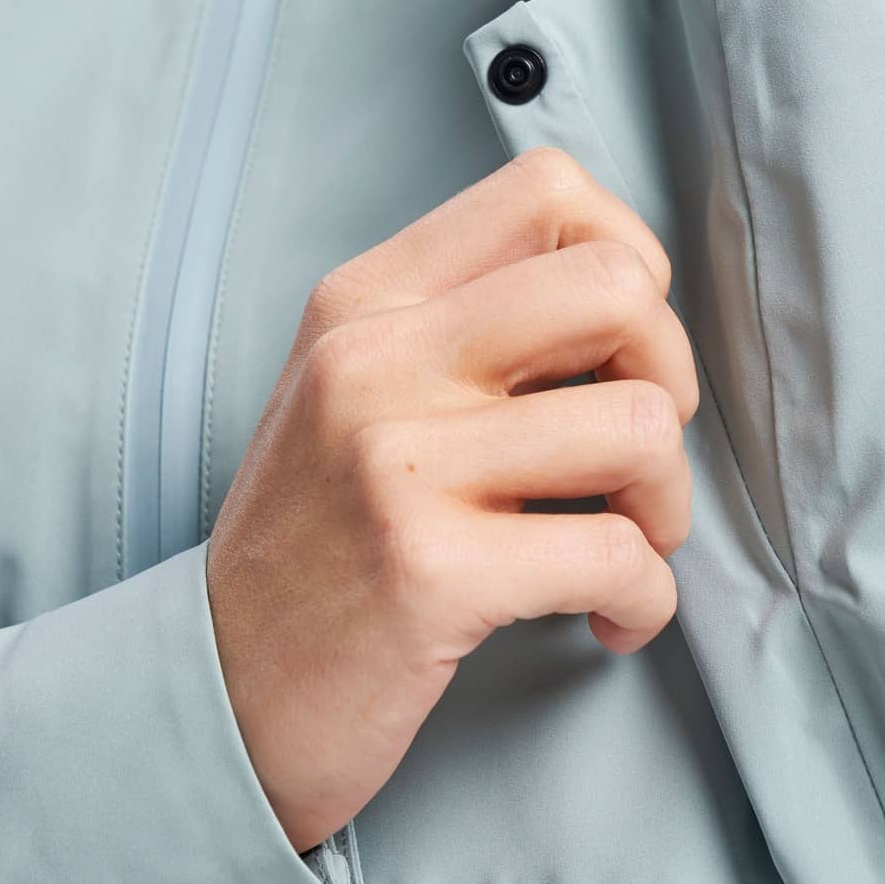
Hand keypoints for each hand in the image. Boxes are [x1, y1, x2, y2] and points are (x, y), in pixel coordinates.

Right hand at [205, 149, 698, 854]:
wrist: (213, 692)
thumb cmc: (312, 547)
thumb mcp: (358, 393)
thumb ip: (470, 330)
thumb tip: (632, 305)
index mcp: (369, 299)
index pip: (547, 191)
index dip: (628, 263)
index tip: (619, 350)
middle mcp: (378, 358)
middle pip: (618, 290)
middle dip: (670, 378)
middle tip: (634, 456)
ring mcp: (397, 461)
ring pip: (639, 426)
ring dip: (666, 507)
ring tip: (624, 544)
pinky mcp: (427, 571)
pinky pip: (616, 556)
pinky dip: (644, 600)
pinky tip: (606, 618)